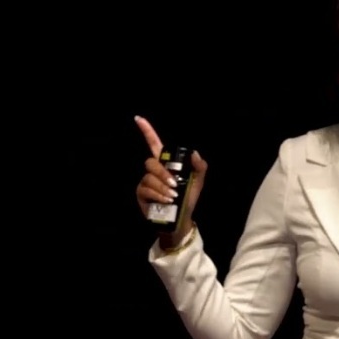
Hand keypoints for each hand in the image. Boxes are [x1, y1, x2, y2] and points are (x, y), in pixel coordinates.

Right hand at [134, 116, 207, 245]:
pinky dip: (158, 194)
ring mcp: (146, 181)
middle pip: (151, 162)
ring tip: (173, 197)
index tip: (138, 118)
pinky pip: (146, 189)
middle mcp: (153, 170)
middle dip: (163, 173)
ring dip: (163, 187)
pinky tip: (166, 200)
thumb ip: (199, 167)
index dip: (147, 131)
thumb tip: (194, 153)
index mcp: (166, 163)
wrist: (180, 220)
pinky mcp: (141, 193)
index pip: (154, 143)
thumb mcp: (197, 182)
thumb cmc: (188, 199)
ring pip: (150, 177)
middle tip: (175, 184)